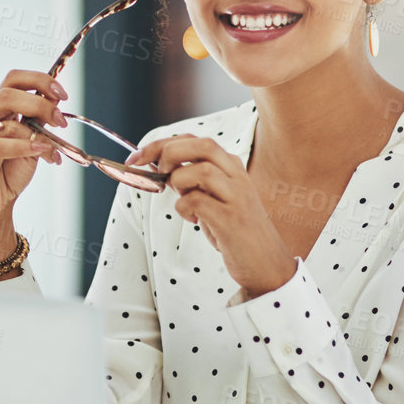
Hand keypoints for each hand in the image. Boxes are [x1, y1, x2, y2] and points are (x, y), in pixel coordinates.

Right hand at [0, 69, 69, 263]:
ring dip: (34, 127)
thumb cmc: (6, 174)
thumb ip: (39, 123)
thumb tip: (55, 101)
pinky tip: (42, 150)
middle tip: (60, 119)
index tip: (61, 93)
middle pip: (8, 92)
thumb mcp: (30, 143)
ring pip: (3, 114)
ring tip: (52, 142)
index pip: (13, 80)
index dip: (39, 80)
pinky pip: (0, 144)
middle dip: (40, 102)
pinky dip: (24, 145)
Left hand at [126, 133, 296, 298]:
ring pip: (201, 170)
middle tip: (157, 173)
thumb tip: (158, 166)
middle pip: (201, 145)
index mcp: (231, 167)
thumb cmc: (235, 231)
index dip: (161, 144)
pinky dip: (184, 208)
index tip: (137, 157)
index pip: (194, 140)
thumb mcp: (215, 198)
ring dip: (179, 182)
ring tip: (180, 199)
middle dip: (168, 153)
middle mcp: (237, 176)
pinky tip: (193, 219)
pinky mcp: (232, 219)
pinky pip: (197, 201)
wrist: (266, 263)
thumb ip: (194, 180)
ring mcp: (237, 196)